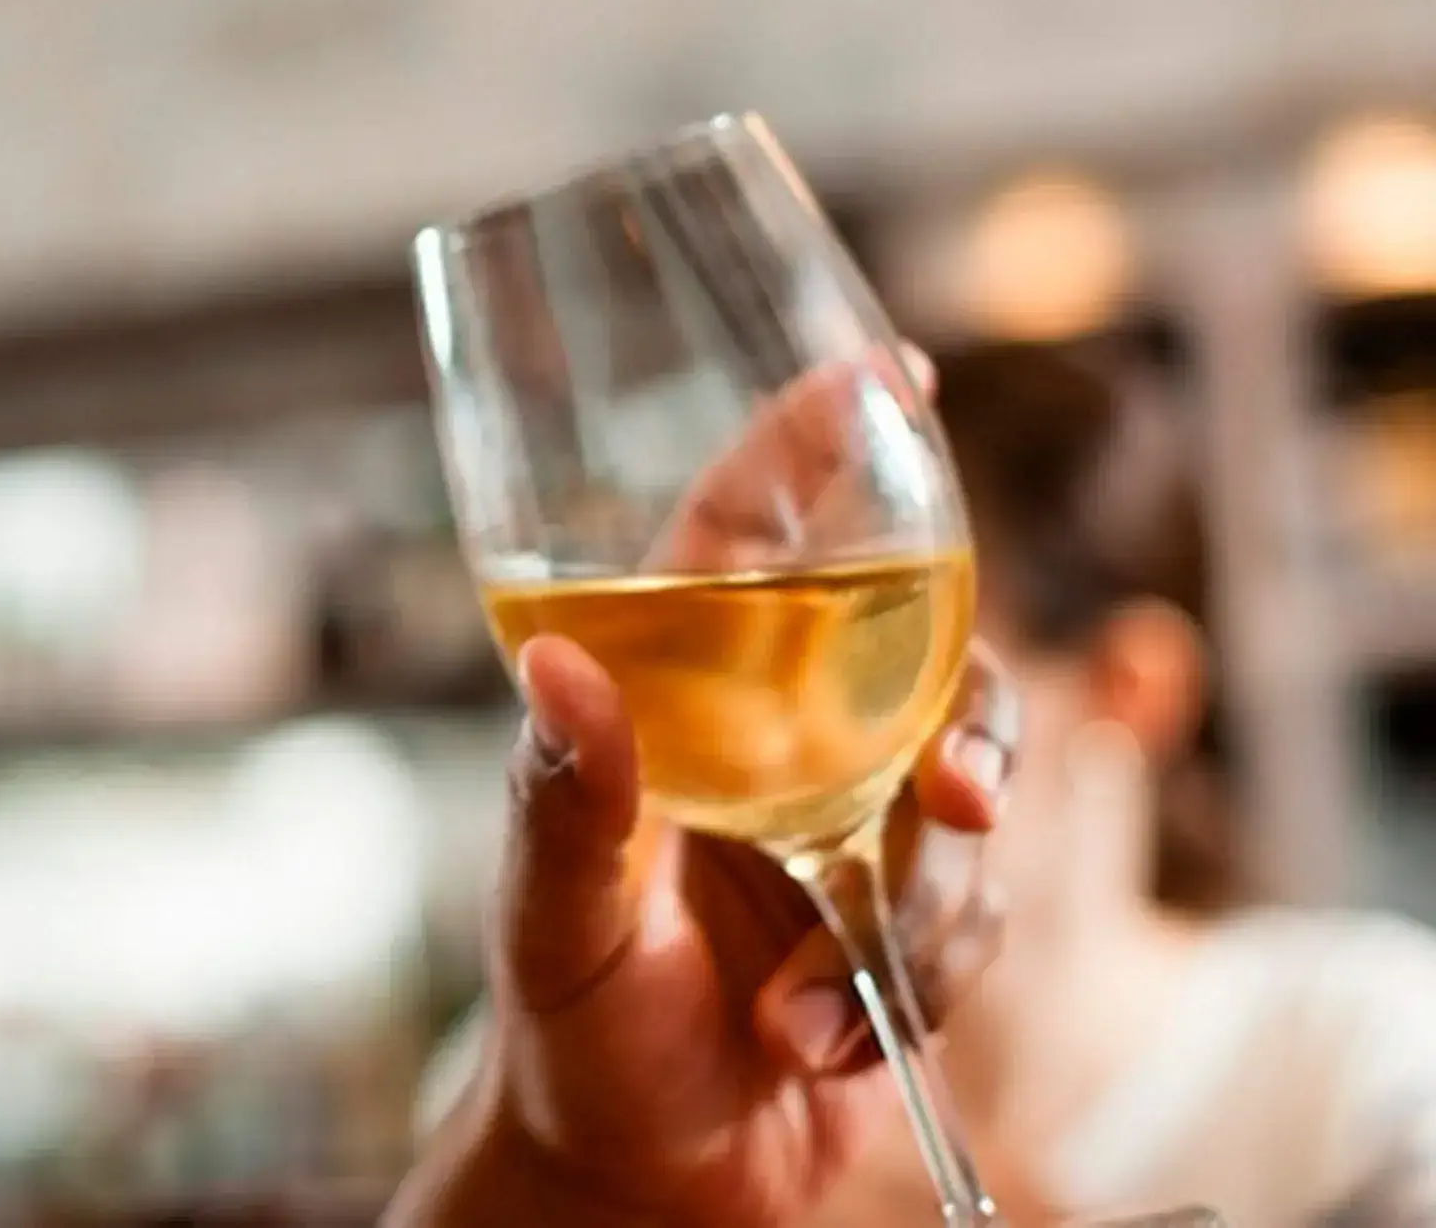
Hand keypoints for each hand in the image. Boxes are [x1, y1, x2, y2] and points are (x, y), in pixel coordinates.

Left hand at [389, 354, 1019, 1227]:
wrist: (637, 1176)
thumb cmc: (566, 1023)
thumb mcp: (549, 913)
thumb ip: (563, 799)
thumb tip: (557, 664)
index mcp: (680, 699)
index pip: (743, 532)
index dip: (814, 440)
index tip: (894, 370)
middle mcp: (776, 739)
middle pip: (921, 654)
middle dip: (966, 720)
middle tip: (958, 794)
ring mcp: (847, 828)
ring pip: (967, 807)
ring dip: (913, 913)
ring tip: (804, 1009)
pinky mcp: (900, 921)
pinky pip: (969, 925)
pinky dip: (898, 991)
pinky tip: (811, 1044)